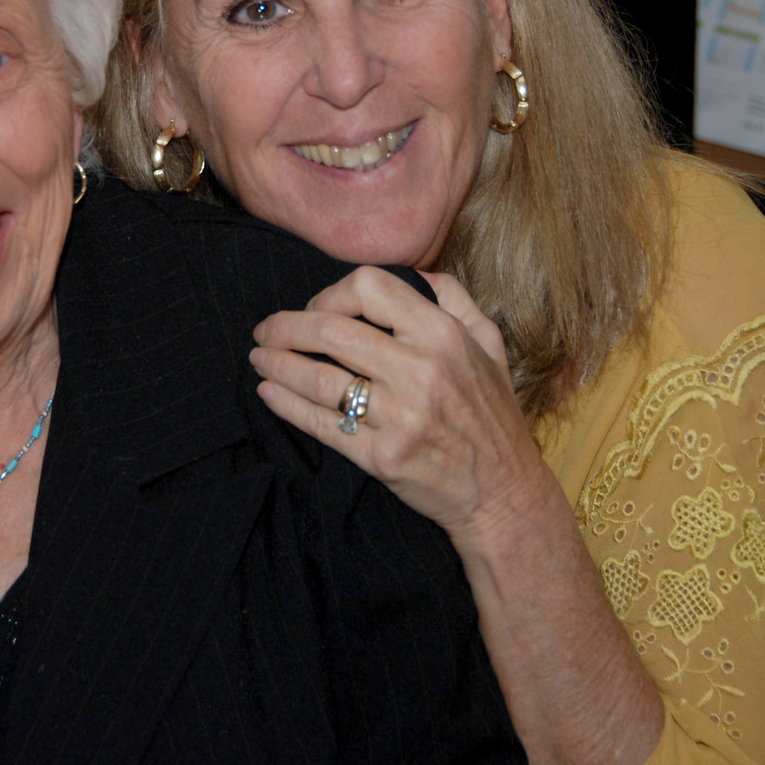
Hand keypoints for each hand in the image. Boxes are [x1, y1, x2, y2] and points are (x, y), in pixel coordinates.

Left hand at [249, 266, 550, 543]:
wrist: (505, 494)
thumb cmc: (492, 415)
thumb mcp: (489, 344)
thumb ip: (454, 298)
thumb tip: (416, 271)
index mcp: (443, 336)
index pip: (369, 287)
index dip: (331, 292)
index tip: (317, 307)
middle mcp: (420, 371)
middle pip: (330, 330)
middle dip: (286, 327)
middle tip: (265, 330)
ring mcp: (400, 417)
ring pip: (318, 378)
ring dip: (277, 364)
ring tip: (259, 358)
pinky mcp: (381, 457)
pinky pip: (321, 424)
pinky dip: (287, 404)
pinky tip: (268, 391)